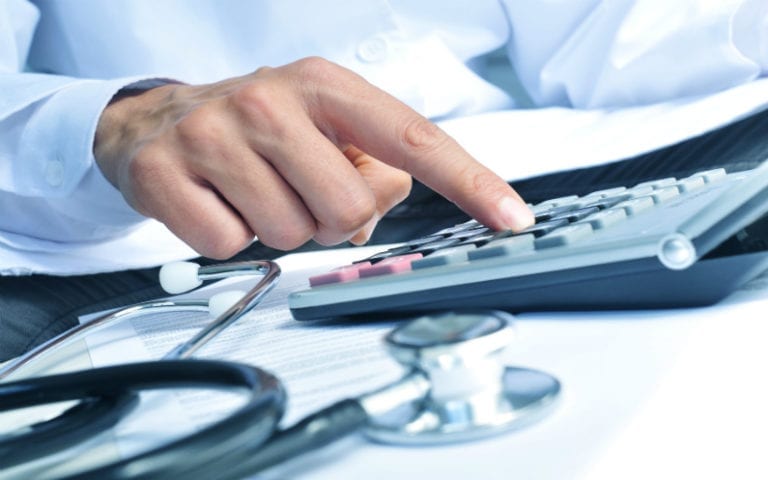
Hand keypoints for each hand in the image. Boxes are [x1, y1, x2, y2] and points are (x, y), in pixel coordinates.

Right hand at [94, 57, 533, 258]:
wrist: (155, 121)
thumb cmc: (257, 128)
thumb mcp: (321, 127)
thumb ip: (370, 165)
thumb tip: (381, 202)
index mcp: (325, 86)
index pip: (412, 138)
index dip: (468, 181)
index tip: (510, 217)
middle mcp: (271, 101)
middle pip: (349, 209)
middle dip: (331, 219)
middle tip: (298, 190)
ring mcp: (214, 135)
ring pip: (291, 235)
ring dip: (282, 229)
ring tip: (256, 191)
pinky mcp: (168, 174)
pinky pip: (232, 247)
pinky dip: (233, 239)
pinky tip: (218, 203)